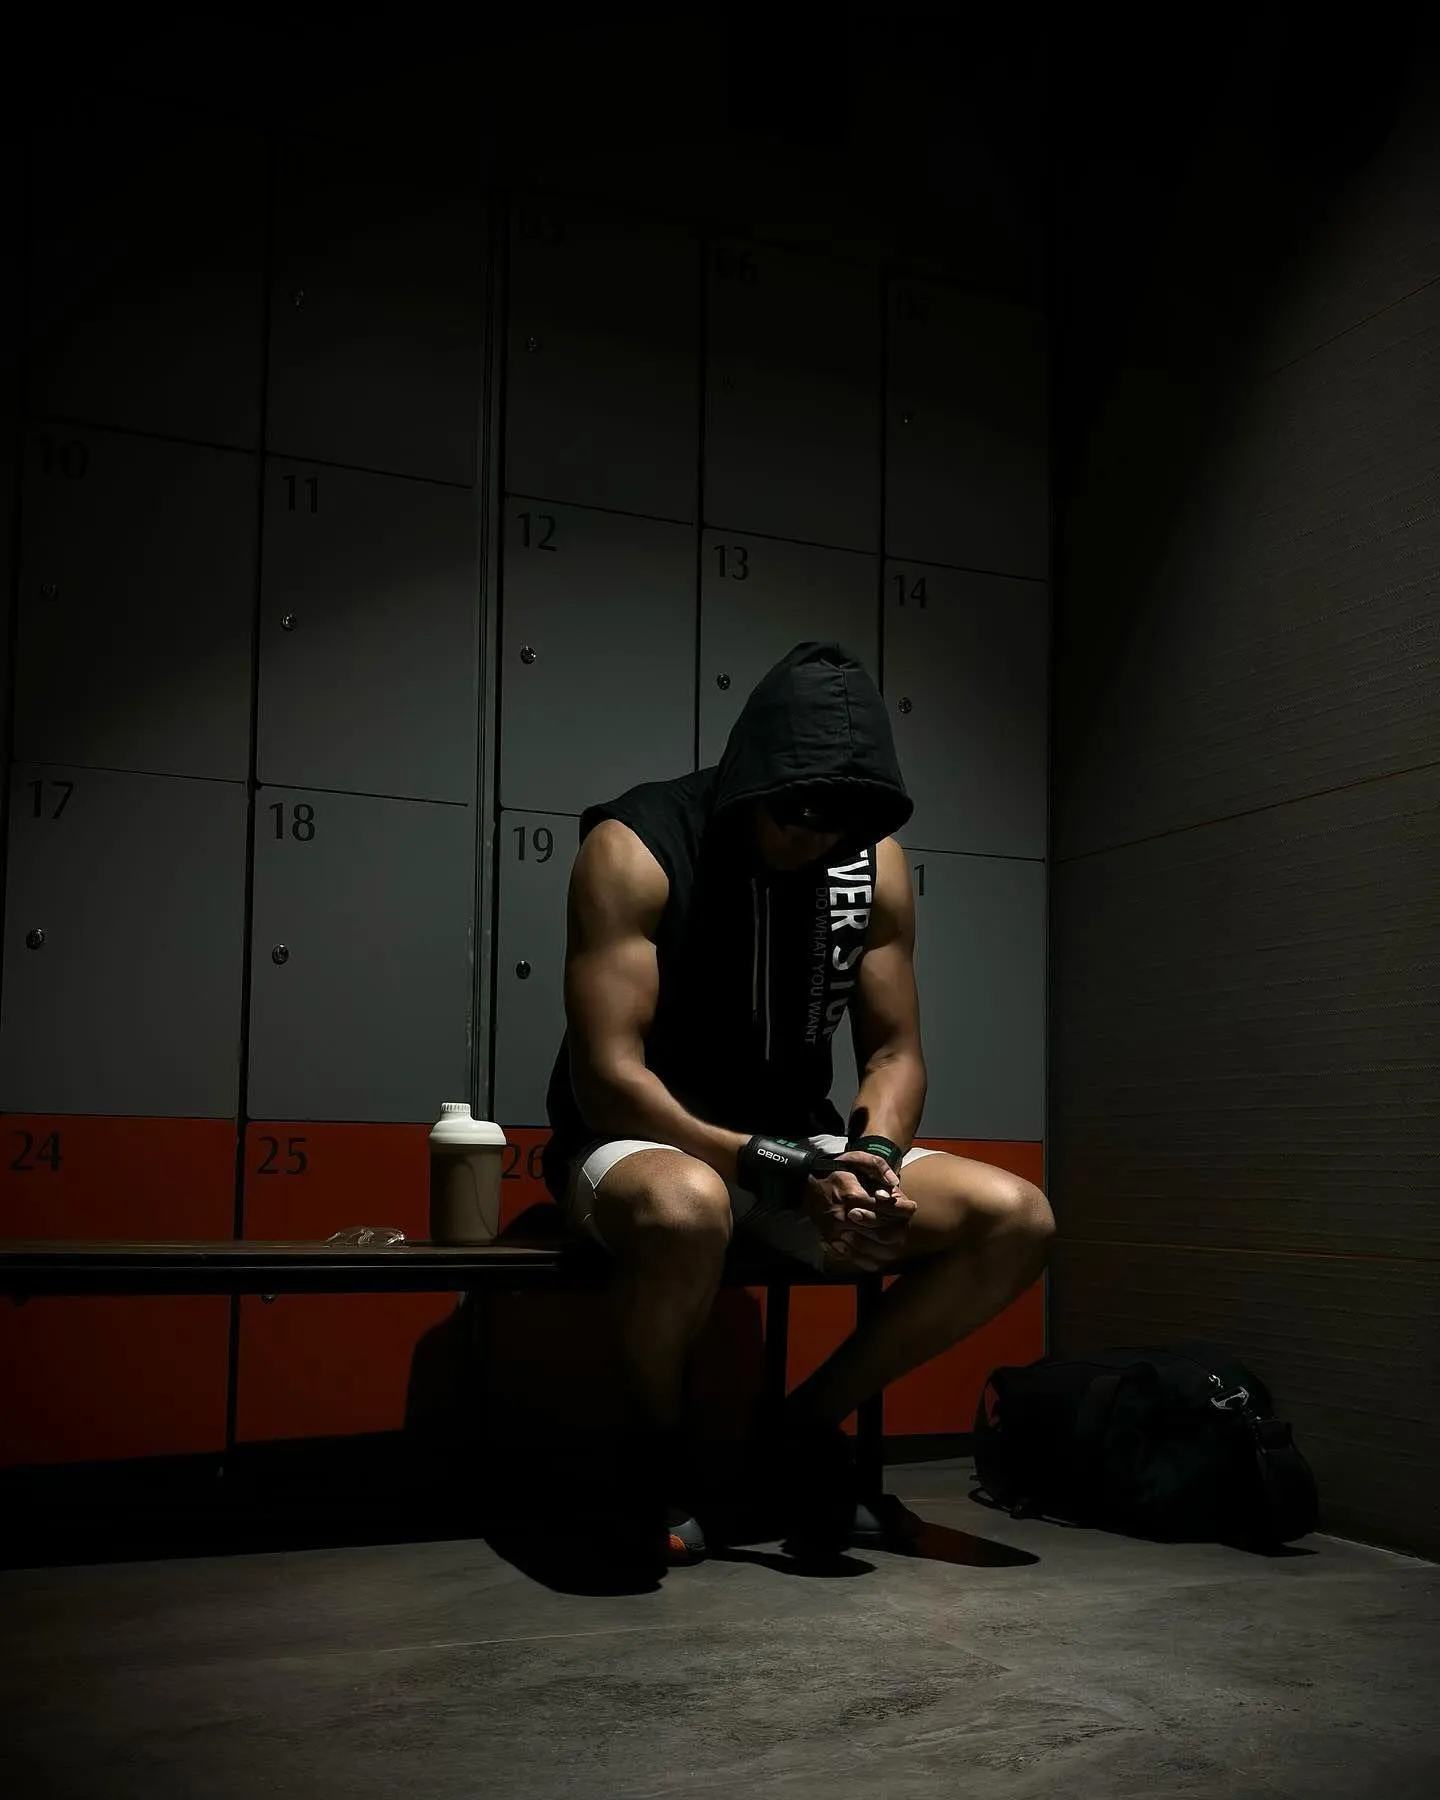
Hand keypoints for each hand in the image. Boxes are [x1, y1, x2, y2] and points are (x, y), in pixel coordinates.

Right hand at [802, 1150, 916, 1271]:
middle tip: (904, 1220)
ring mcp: (838, 1233)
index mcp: (854, 1196)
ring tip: (896, 1234)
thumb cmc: (835, 1171)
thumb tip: (894, 1184)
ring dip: (889, 1244)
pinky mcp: (832, 1242)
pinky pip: (856, 1259)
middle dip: (899, 1227)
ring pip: (873, 1249)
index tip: (910, 1205)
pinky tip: (880, 1253)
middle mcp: (847, 1218)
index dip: (904, 1208)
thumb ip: (877, 1166)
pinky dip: (872, 1260)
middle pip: (884, 1233)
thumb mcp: (856, 1158)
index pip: (888, 1209)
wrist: (805, 1184)